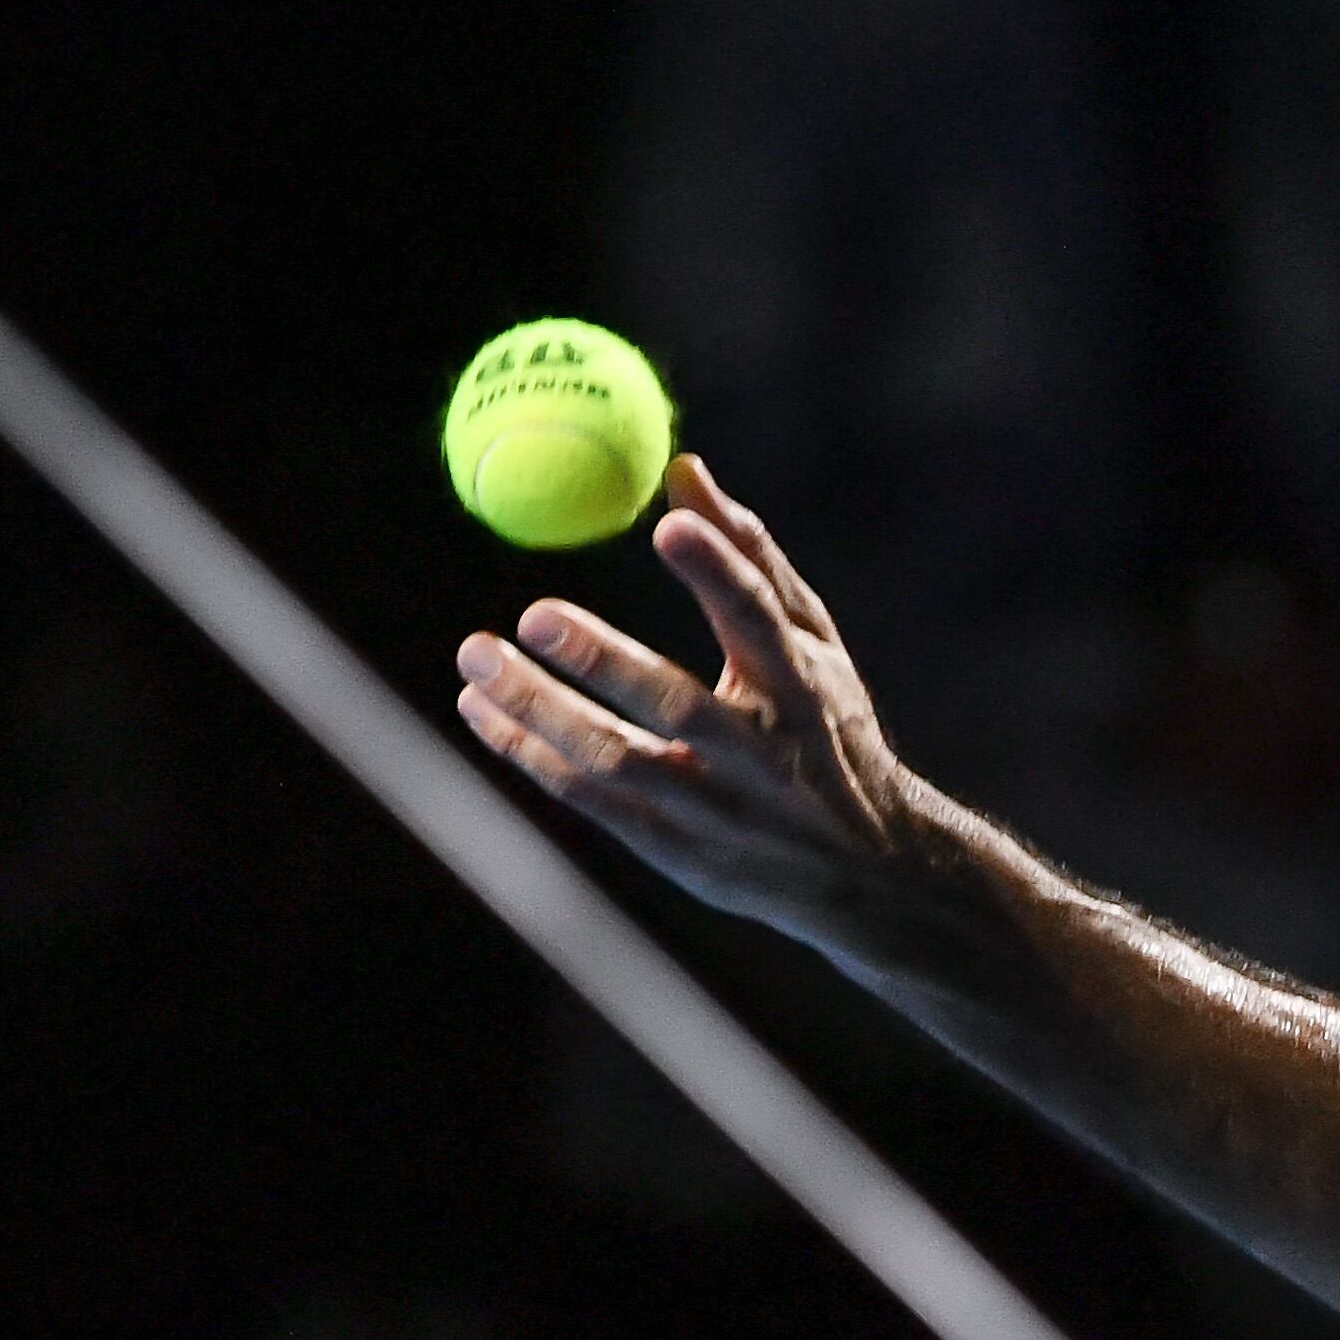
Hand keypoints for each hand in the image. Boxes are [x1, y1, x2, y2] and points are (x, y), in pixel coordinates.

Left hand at [453, 456, 914, 942]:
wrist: (863, 871)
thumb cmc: (829, 733)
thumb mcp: (815, 648)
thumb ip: (753, 560)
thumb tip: (683, 468)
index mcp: (803, 690)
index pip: (760, 623)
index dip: (717, 575)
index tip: (667, 525)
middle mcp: (760, 755)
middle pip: (676, 706)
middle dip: (605, 660)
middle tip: (535, 615)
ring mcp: (714, 809)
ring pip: (616, 760)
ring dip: (539, 710)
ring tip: (476, 656)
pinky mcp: (676, 850)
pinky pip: (589, 798)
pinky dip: (530, 754)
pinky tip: (481, 711)